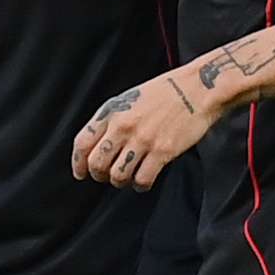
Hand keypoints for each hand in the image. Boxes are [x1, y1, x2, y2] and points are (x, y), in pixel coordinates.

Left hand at [71, 71, 216, 190]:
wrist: (197, 88)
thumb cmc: (164, 93)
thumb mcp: (128, 99)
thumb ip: (111, 119)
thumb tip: (98, 145)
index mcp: (111, 111)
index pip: (82, 143)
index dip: (77, 163)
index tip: (80, 172)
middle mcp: (123, 126)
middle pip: (96, 163)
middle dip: (99, 175)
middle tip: (107, 176)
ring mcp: (142, 139)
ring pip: (117, 176)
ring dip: (120, 182)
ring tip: (128, 177)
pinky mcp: (163, 151)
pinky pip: (142, 179)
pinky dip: (140, 185)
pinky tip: (144, 180)